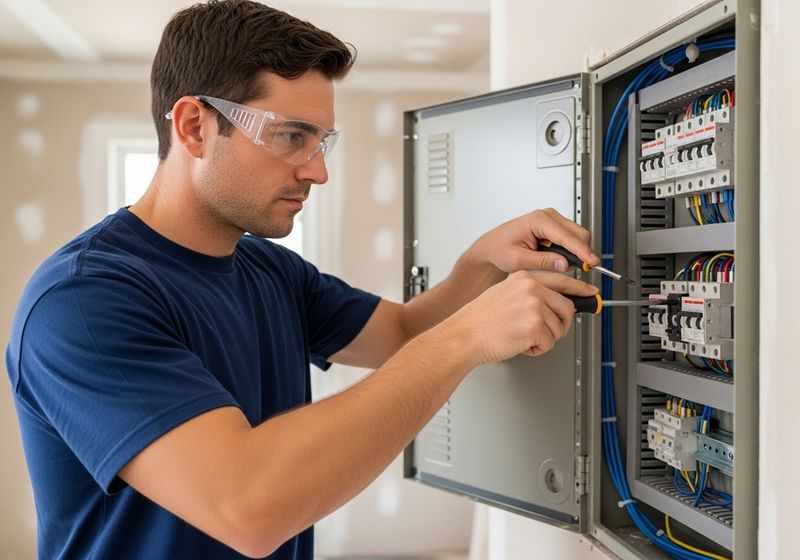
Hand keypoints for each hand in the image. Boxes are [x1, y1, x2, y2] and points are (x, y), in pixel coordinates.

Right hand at [442, 271, 598, 363]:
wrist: (464, 336)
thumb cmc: (480, 321)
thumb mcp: (505, 294)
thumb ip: (530, 293)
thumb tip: (554, 302)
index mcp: (524, 278)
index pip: (561, 279)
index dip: (580, 288)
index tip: (591, 293)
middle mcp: (531, 288)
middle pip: (567, 307)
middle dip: (560, 325)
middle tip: (543, 333)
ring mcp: (534, 305)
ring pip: (559, 328)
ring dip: (544, 339)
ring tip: (521, 337)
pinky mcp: (535, 325)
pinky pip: (549, 343)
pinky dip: (536, 349)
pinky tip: (519, 343)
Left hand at [470, 208, 599, 273]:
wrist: (493, 246)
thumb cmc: (500, 249)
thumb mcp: (518, 259)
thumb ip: (542, 261)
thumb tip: (564, 264)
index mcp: (538, 220)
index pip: (567, 236)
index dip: (582, 251)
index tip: (593, 262)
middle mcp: (547, 216)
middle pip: (578, 233)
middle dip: (583, 252)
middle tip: (583, 270)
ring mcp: (552, 219)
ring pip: (577, 235)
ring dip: (577, 251)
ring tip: (563, 266)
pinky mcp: (555, 226)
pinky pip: (571, 237)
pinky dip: (571, 250)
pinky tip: (560, 260)